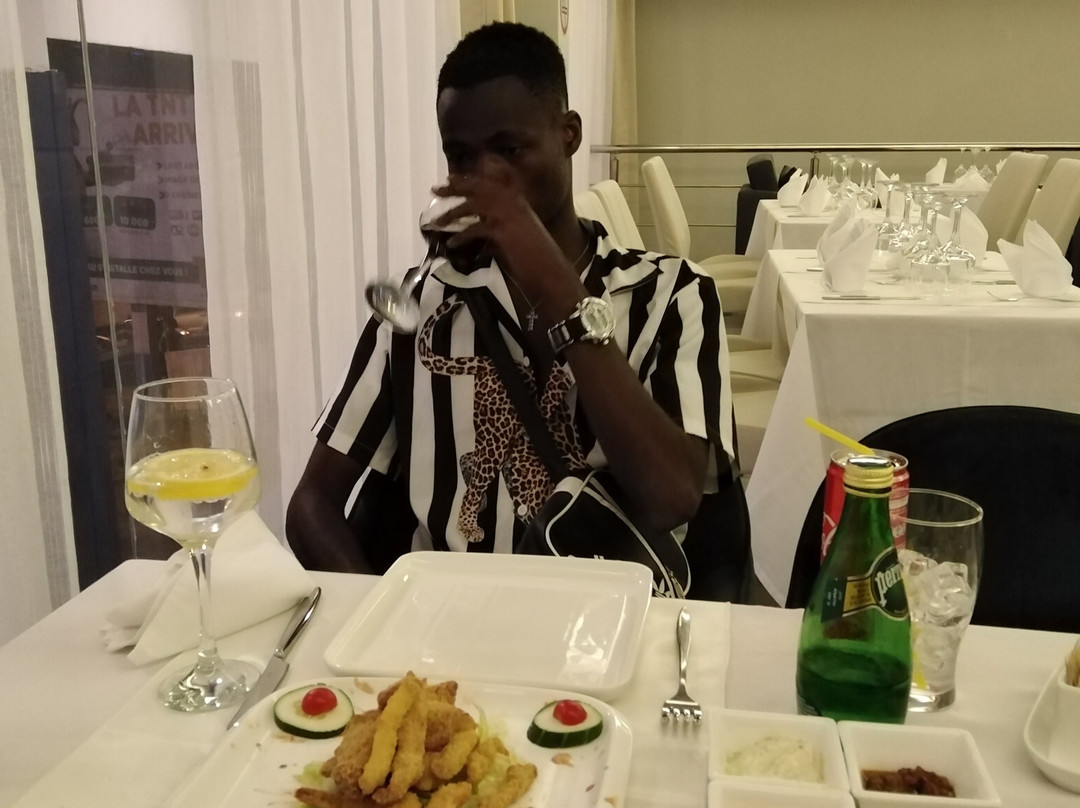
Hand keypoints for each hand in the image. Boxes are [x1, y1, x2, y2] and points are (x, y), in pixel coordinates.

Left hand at [432, 159, 571, 289]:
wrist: (549, 272)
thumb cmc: (535, 258)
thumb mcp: (516, 236)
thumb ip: (497, 229)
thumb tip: (477, 231)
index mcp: (518, 200)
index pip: (489, 182)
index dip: (469, 180)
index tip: (451, 178)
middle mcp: (513, 202)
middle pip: (477, 187)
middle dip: (455, 187)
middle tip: (436, 188)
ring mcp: (508, 214)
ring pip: (472, 205)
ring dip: (451, 213)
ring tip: (436, 222)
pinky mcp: (501, 230)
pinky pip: (474, 230)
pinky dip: (460, 237)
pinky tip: (451, 245)